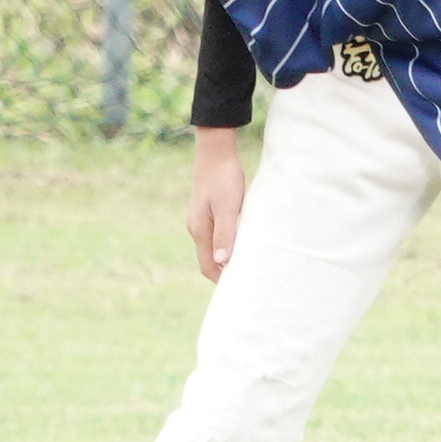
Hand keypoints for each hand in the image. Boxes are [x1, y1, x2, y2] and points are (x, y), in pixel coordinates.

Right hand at [187, 128, 246, 281]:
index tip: (237, 291)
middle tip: (243, 285)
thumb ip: (225, 235)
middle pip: (208, 260)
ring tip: (243, 269)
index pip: (207, 266)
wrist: (215, 150)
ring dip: (225, 260)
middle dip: (222, 274)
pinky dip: (225, 246)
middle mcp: (197, 227)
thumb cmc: (223, 177)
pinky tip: (239, 246)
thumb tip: (221, 262)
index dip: (221, 281)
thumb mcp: (227, 207)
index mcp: (199, 230)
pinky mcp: (207, 211)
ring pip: (211, 249)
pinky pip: (215, 237)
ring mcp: (200, 219)